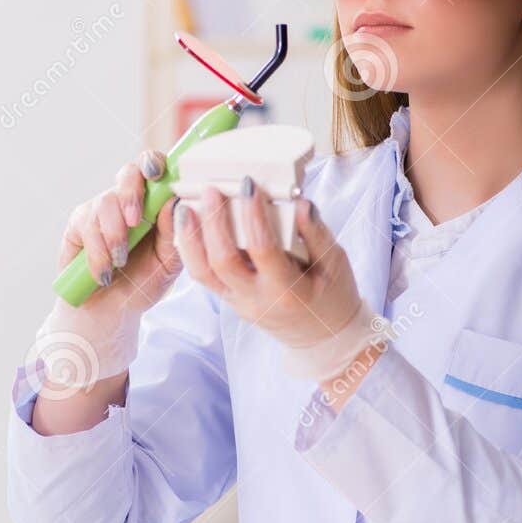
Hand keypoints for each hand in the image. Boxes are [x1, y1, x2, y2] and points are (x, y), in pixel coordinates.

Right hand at [58, 149, 183, 330]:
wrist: (111, 310)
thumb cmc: (144, 282)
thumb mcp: (167, 262)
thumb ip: (173, 232)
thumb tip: (175, 201)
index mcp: (154, 202)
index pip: (155, 167)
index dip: (154, 163)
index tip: (157, 175)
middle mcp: (127, 199)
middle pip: (128, 172)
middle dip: (132, 195)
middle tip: (136, 223)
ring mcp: (100, 208)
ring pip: (106, 202)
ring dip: (115, 235)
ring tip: (121, 262)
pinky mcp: (78, 223)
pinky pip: (87, 225)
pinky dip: (98, 252)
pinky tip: (104, 272)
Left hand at [174, 183, 364, 350]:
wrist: (322, 336)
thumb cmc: (333, 297)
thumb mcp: (335, 264)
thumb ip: (317, 233)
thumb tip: (301, 203)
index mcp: (287, 291)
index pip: (263, 249)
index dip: (254, 216)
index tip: (249, 185)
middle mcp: (257, 300)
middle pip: (223, 261)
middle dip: (213, 223)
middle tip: (211, 190)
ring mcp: (239, 303)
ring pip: (203, 272)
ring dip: (191, 238)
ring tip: (185, 207)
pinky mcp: (229, 300)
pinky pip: (204, 276)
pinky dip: (192, 250)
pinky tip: (189, 226)